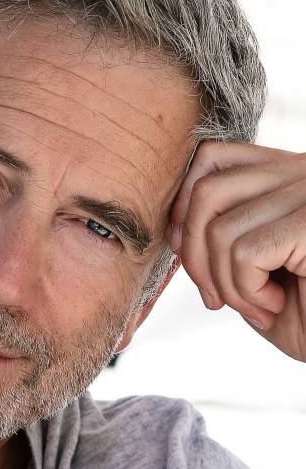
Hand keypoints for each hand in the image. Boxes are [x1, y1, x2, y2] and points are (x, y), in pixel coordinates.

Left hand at [165, 140, 305, 362]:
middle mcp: (302, 173)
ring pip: (221, 229)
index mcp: (285, 174)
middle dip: (195, 256)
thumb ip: (217, 234)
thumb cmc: (304, 311)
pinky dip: (248, 291)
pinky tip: (275, 305)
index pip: (211, 157)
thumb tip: (175, 228)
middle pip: (207, 191)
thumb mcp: (249, 267)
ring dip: (226, 284)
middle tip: (215, 299)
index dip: (183, 206)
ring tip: (258, 306)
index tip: (186, 251)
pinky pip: (246, 252)